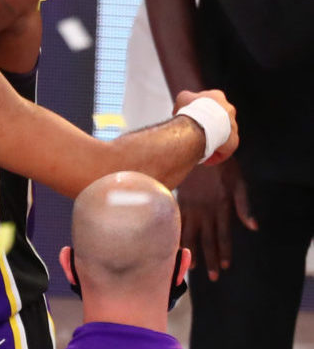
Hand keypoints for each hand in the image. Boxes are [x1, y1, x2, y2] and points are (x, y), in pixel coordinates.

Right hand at [173, 89, 238, 163]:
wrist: (200, 122)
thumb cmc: (191, 109)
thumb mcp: (182, 98)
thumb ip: (184, 100)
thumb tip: (180, 110)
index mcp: (217, 97)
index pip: (210, 104)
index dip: (199, 111)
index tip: (191, 118)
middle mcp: (229, 110)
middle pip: (217, 120)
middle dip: (207, 127)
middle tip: (195, 134)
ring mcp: (233, 126)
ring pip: (222, 136)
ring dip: (212, 141)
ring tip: (199, 148)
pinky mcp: (233, 141)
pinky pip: (224, 151)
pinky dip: (215, 155)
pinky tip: (205, 159)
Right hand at [178, 161, 256, 280]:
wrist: (200, 150)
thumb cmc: (223, 166)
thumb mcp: (240, 184)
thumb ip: (244, 206)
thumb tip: (253, 227)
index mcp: (221, 207)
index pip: (223, 235)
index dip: (224, 251)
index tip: (225, 267)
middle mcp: (205, 211)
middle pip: (207, 239)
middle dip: (210, 259)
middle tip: (212, 277)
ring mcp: (190, 207)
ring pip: (190, 234)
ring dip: (192, 252)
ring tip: (192, 268)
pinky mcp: (179, 201)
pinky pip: (177, 222)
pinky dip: (177, 236)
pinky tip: (175, 246)